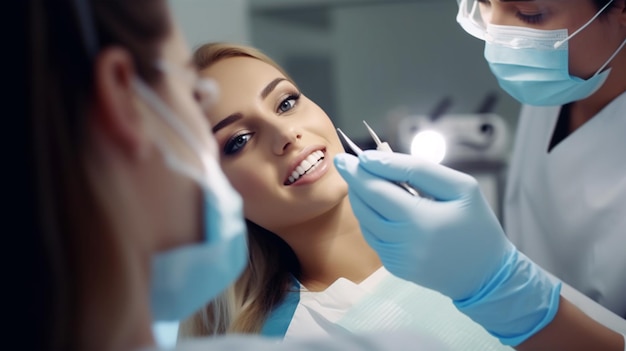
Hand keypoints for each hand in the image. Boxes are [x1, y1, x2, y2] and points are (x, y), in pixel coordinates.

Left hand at [334, 150, 560, 345]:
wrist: (487, 275)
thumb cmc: (477, 225)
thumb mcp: (461, 187)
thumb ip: (418, 169)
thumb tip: (377, 159)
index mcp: (420, 220)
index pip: (377, 190)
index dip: (359, 172)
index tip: (345, 156)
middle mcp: (402, 242)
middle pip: (365, 205)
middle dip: (354, 181)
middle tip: (346, 162)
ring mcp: (396, 259)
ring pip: (365, 221)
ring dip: (361, 199)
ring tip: (364, 180)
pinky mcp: (395, 267)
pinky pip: (374, 237)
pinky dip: (371, 218)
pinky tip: (380, 205)